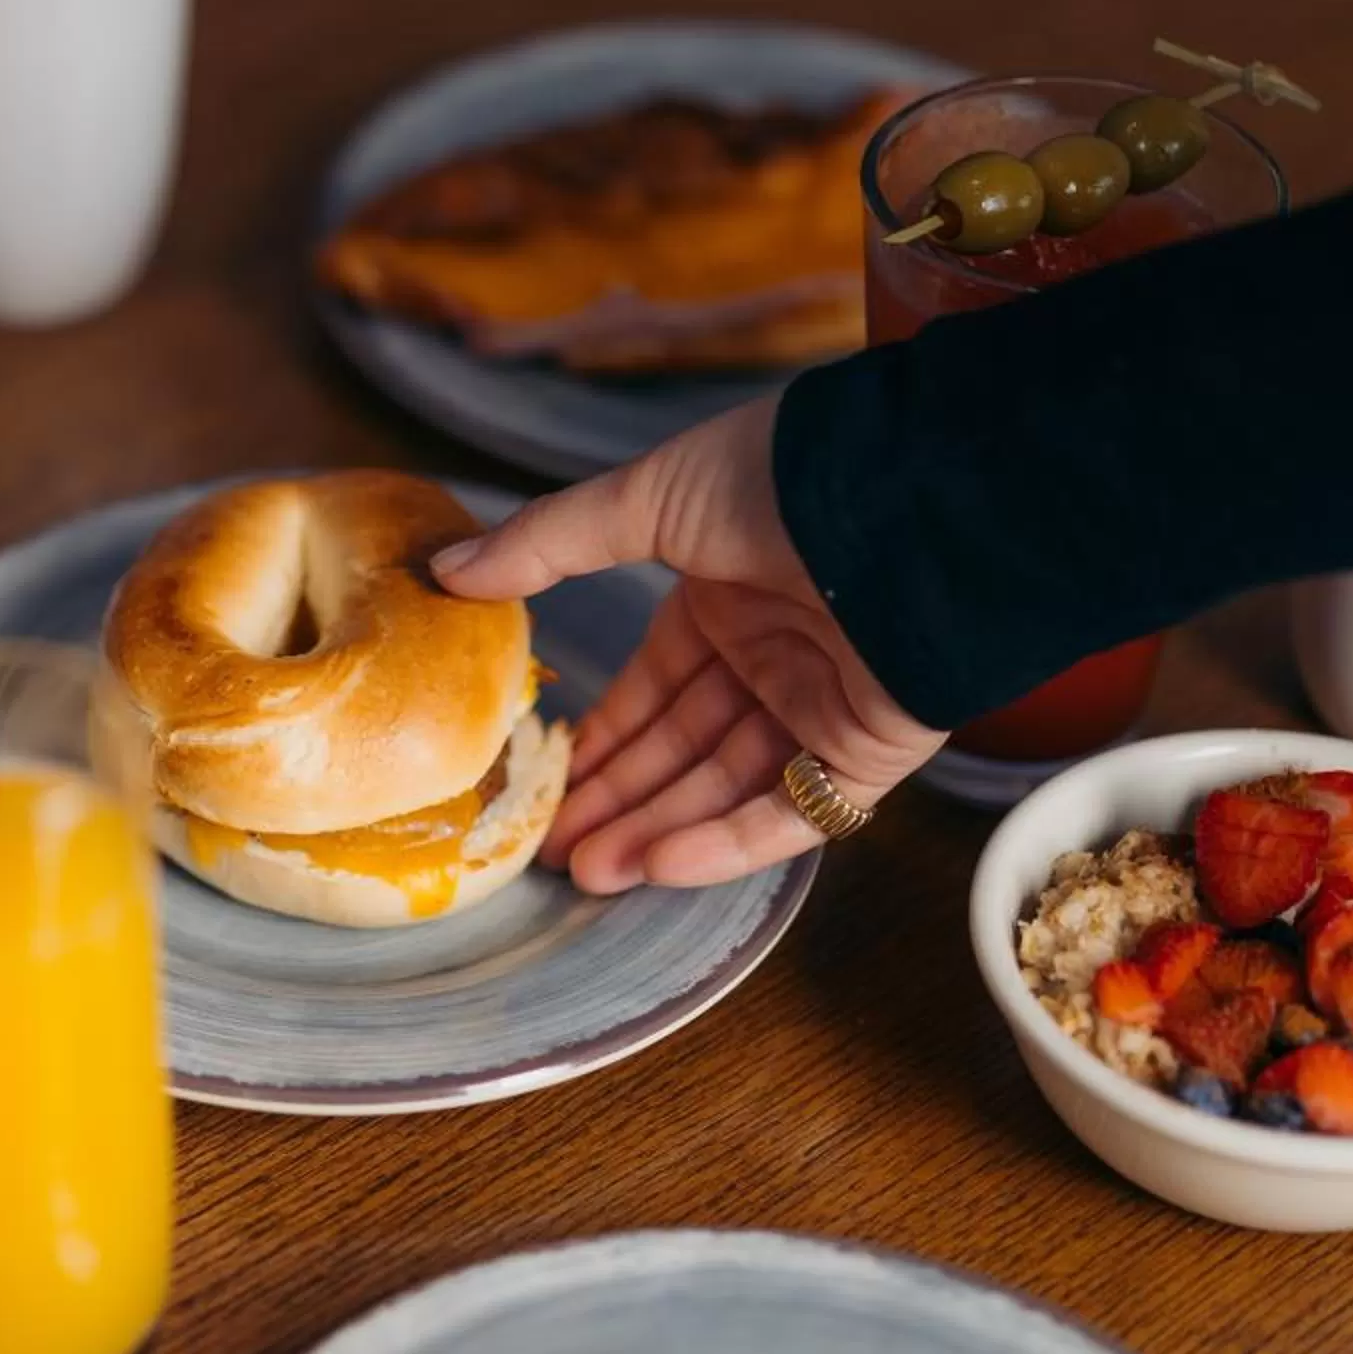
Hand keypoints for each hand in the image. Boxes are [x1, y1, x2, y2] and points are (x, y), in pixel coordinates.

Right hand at [430, 393, 943, 891]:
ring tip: (586, 874)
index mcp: (726, 601)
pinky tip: (659, 866)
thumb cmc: (779, 480)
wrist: (905, 496)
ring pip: (726, 790)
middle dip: (615, 803)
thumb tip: (447, 573)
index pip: (652, 691)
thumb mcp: (647, 498)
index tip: (542, 785)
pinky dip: (727, 841)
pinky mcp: (871, 750)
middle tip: (548, 855)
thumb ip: (549, 543)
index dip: (598, 741)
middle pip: (681, 752)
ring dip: (656, 832)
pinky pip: (794, 812)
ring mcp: (822, 708)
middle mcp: (773, 659)